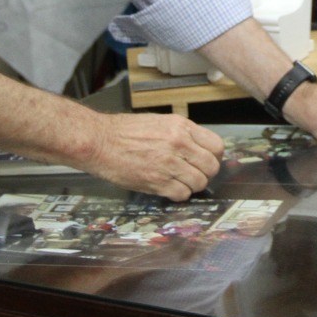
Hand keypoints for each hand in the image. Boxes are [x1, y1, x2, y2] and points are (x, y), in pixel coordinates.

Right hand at [76, 112, 224, 200]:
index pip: (217, 146)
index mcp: (181, 127)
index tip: (206, 161)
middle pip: (211, 167)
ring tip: (179, 181)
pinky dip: (178, 194)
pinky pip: (182, 194)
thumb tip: (198, 149)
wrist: (99, 141)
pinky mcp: (157, 182)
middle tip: (194, 174)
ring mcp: (169, 164)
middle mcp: (179, 144)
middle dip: (205, 173)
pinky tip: (168, 187)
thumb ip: (182, 134)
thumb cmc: (124, 131)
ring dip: (192, 185)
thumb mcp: (159, 122)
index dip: (214, 156)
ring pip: (199, 183)